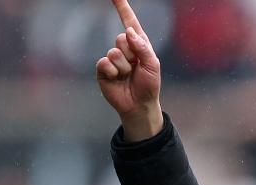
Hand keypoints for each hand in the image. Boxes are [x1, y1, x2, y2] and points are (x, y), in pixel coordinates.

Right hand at [96, 0, 163, 140]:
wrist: (139, 105)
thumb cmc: (149, 85)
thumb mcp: (153, 65)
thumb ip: (143, 47)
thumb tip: (129, 31)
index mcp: (138, 44)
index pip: (129, 22)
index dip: (122, 8)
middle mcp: (124, 49)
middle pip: (122, 38)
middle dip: (131, 54)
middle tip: (135, 68)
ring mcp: (113, 59)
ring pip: (114, 52)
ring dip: (124, 66)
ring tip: (128, 76)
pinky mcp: (103, 70)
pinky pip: (104, 63)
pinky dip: (113, 72)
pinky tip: (117, 79)